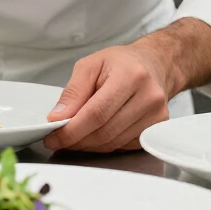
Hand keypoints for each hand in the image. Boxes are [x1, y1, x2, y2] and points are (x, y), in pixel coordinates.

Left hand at [43, 41, 171, 153]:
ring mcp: (156, 115)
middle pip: (105, 131)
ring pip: (114, 143)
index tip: (53, 137)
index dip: (72, 130)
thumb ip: (73, 92)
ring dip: (89, 145)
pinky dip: (105, 144)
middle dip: (77, 140)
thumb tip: (58, 118)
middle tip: (59, 140)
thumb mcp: (90, 65)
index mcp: (130, 76)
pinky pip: (124, 146)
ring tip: (75, 136)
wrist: (153, 64)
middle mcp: (148, 97)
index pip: (97, 113)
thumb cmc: (120, 63)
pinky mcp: (157, 128)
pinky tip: (96, 134)